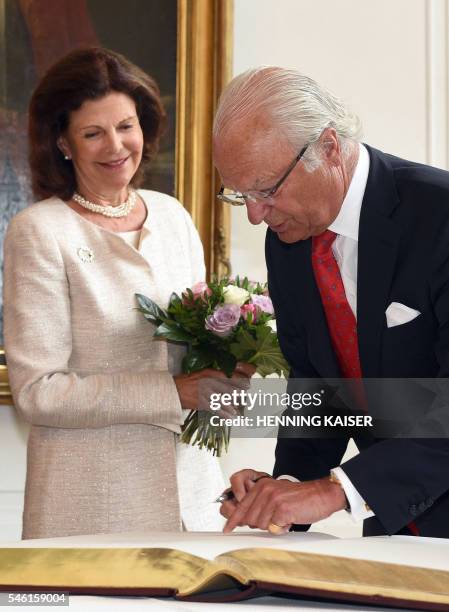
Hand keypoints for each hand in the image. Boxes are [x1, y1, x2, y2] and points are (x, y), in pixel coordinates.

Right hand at [174, 362, 254, 416]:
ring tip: (239, 408)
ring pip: (226, 400)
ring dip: (234, 404)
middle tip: (246, 396)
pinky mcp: (203, 404)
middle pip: (231, 388)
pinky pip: (217, 410)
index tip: (250, 379)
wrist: (174, 390)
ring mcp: (207, 394)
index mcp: (211, 373)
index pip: (231, 374)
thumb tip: (232, 375)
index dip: (243, 376)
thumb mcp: (203, 372)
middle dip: (240, 392)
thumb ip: (217, 373)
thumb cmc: (188, 381)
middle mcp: (211, 382)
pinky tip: (231, 416)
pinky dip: (225, 414)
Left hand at [221, 470, 346, 532]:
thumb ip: (259, 505)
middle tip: (275, 518)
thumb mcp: (275, 496)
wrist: (320, 495)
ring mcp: (273, 499)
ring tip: (284, 516)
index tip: (226, 529)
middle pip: (249, 519)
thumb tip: (244, 521)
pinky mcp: (282, 509)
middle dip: (261, 524)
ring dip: (272, 525)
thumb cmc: (299, 498)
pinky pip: (274, 528)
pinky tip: (289, 519)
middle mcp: (265, 490)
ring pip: (261, 525)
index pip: (242, 506)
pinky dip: (282, 527)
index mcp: (261, 486)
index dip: (233, 520)